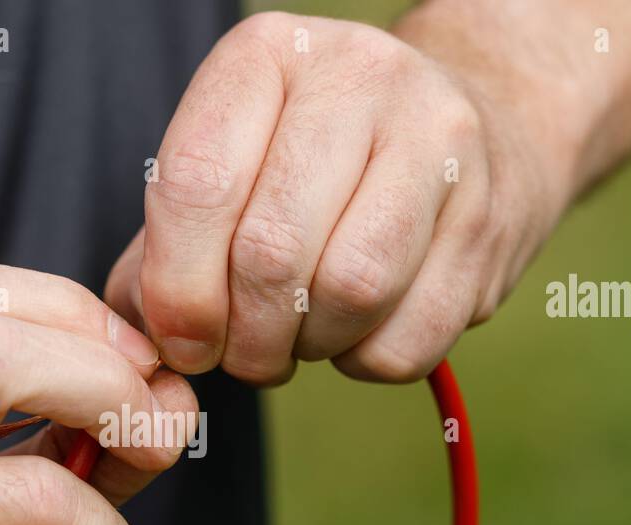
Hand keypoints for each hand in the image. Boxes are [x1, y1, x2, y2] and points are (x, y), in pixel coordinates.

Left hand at [105, 10, 573, 384]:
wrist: (484, 125)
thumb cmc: (318, 163)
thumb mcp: (232, 167)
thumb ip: (164, 248)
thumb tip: (141, 335)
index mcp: (267, 57)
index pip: (196, 185)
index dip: (177, 291)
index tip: (182, 341)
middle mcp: (360, 78)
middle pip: (271, 252)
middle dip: (242, 337)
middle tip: (241, 353)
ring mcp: (439, 143)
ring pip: (349, 293)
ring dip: (307, 349)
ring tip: (298, 340)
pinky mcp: (489, 219)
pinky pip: (407, 339)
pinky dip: (365, 361)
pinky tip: (358, 332)